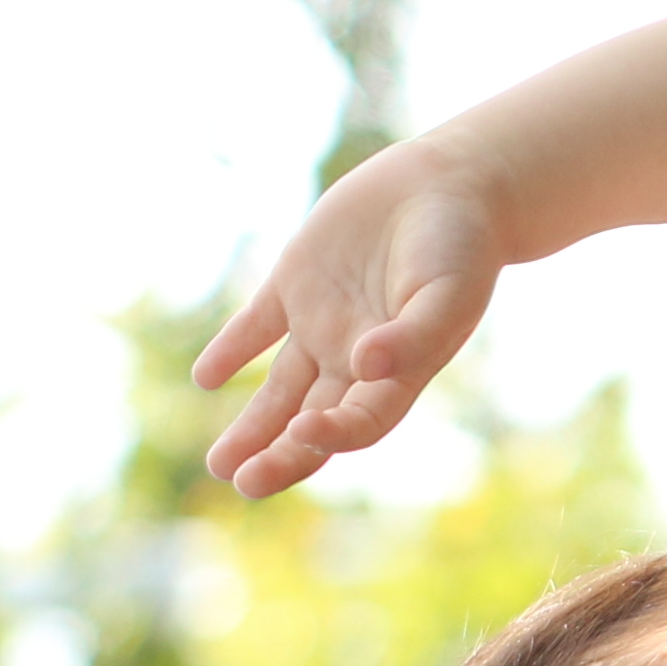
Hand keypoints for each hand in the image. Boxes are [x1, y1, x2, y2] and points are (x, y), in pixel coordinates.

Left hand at [191, 140, 509, 496]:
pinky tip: (206, 377)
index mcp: (399, 372)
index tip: (303, 430)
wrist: (448, 183)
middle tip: (243, 482)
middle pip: (314, 422)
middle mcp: (357, 359)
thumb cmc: (460, 244)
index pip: (360, 422)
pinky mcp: (296, 286)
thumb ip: (414, 334)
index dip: (331, 436)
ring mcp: (324, 324)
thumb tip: (364, 367)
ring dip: (251, 427)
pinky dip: (231, 350)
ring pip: (280, 390)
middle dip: (280, 457)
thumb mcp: (448, 291)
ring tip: (220, 464)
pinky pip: (257, 327)